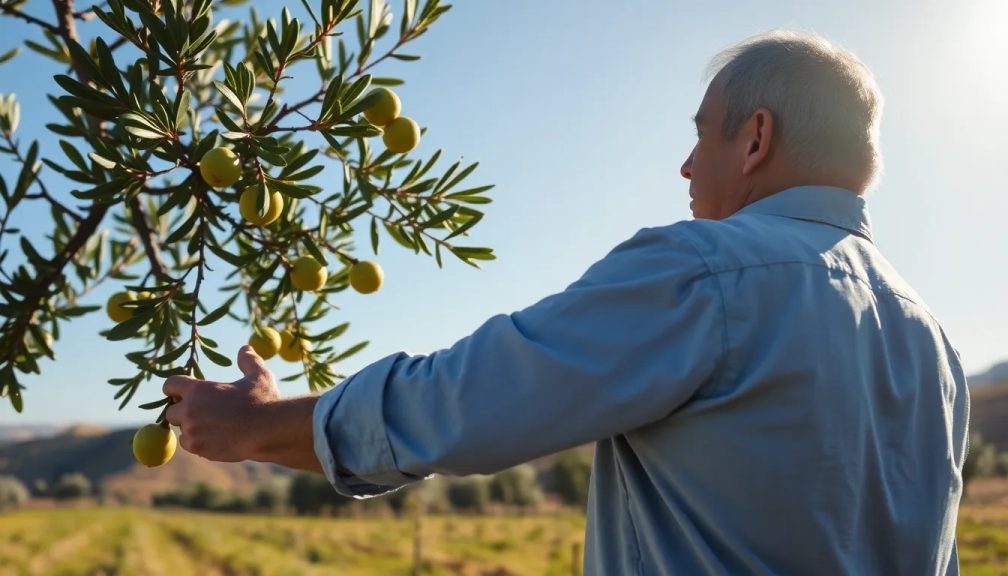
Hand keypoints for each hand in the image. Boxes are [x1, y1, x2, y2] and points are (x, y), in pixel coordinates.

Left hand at [163, 344, 279, 461]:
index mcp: (198, 390)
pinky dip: (197, 442)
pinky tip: (214, 438)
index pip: (170, 385)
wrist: (270, 431)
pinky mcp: (199, 449)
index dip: (175, 388)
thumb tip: (245, 349)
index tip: (182, 392)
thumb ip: (248, 360)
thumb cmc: (264, 400)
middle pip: (171, 411)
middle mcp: (190, 410)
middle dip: (183, 411)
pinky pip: (189, 445)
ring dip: (191, 427)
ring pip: (181, 430)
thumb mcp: (258, 375)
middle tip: (200, 411)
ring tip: (211, 425)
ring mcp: (193, 431)